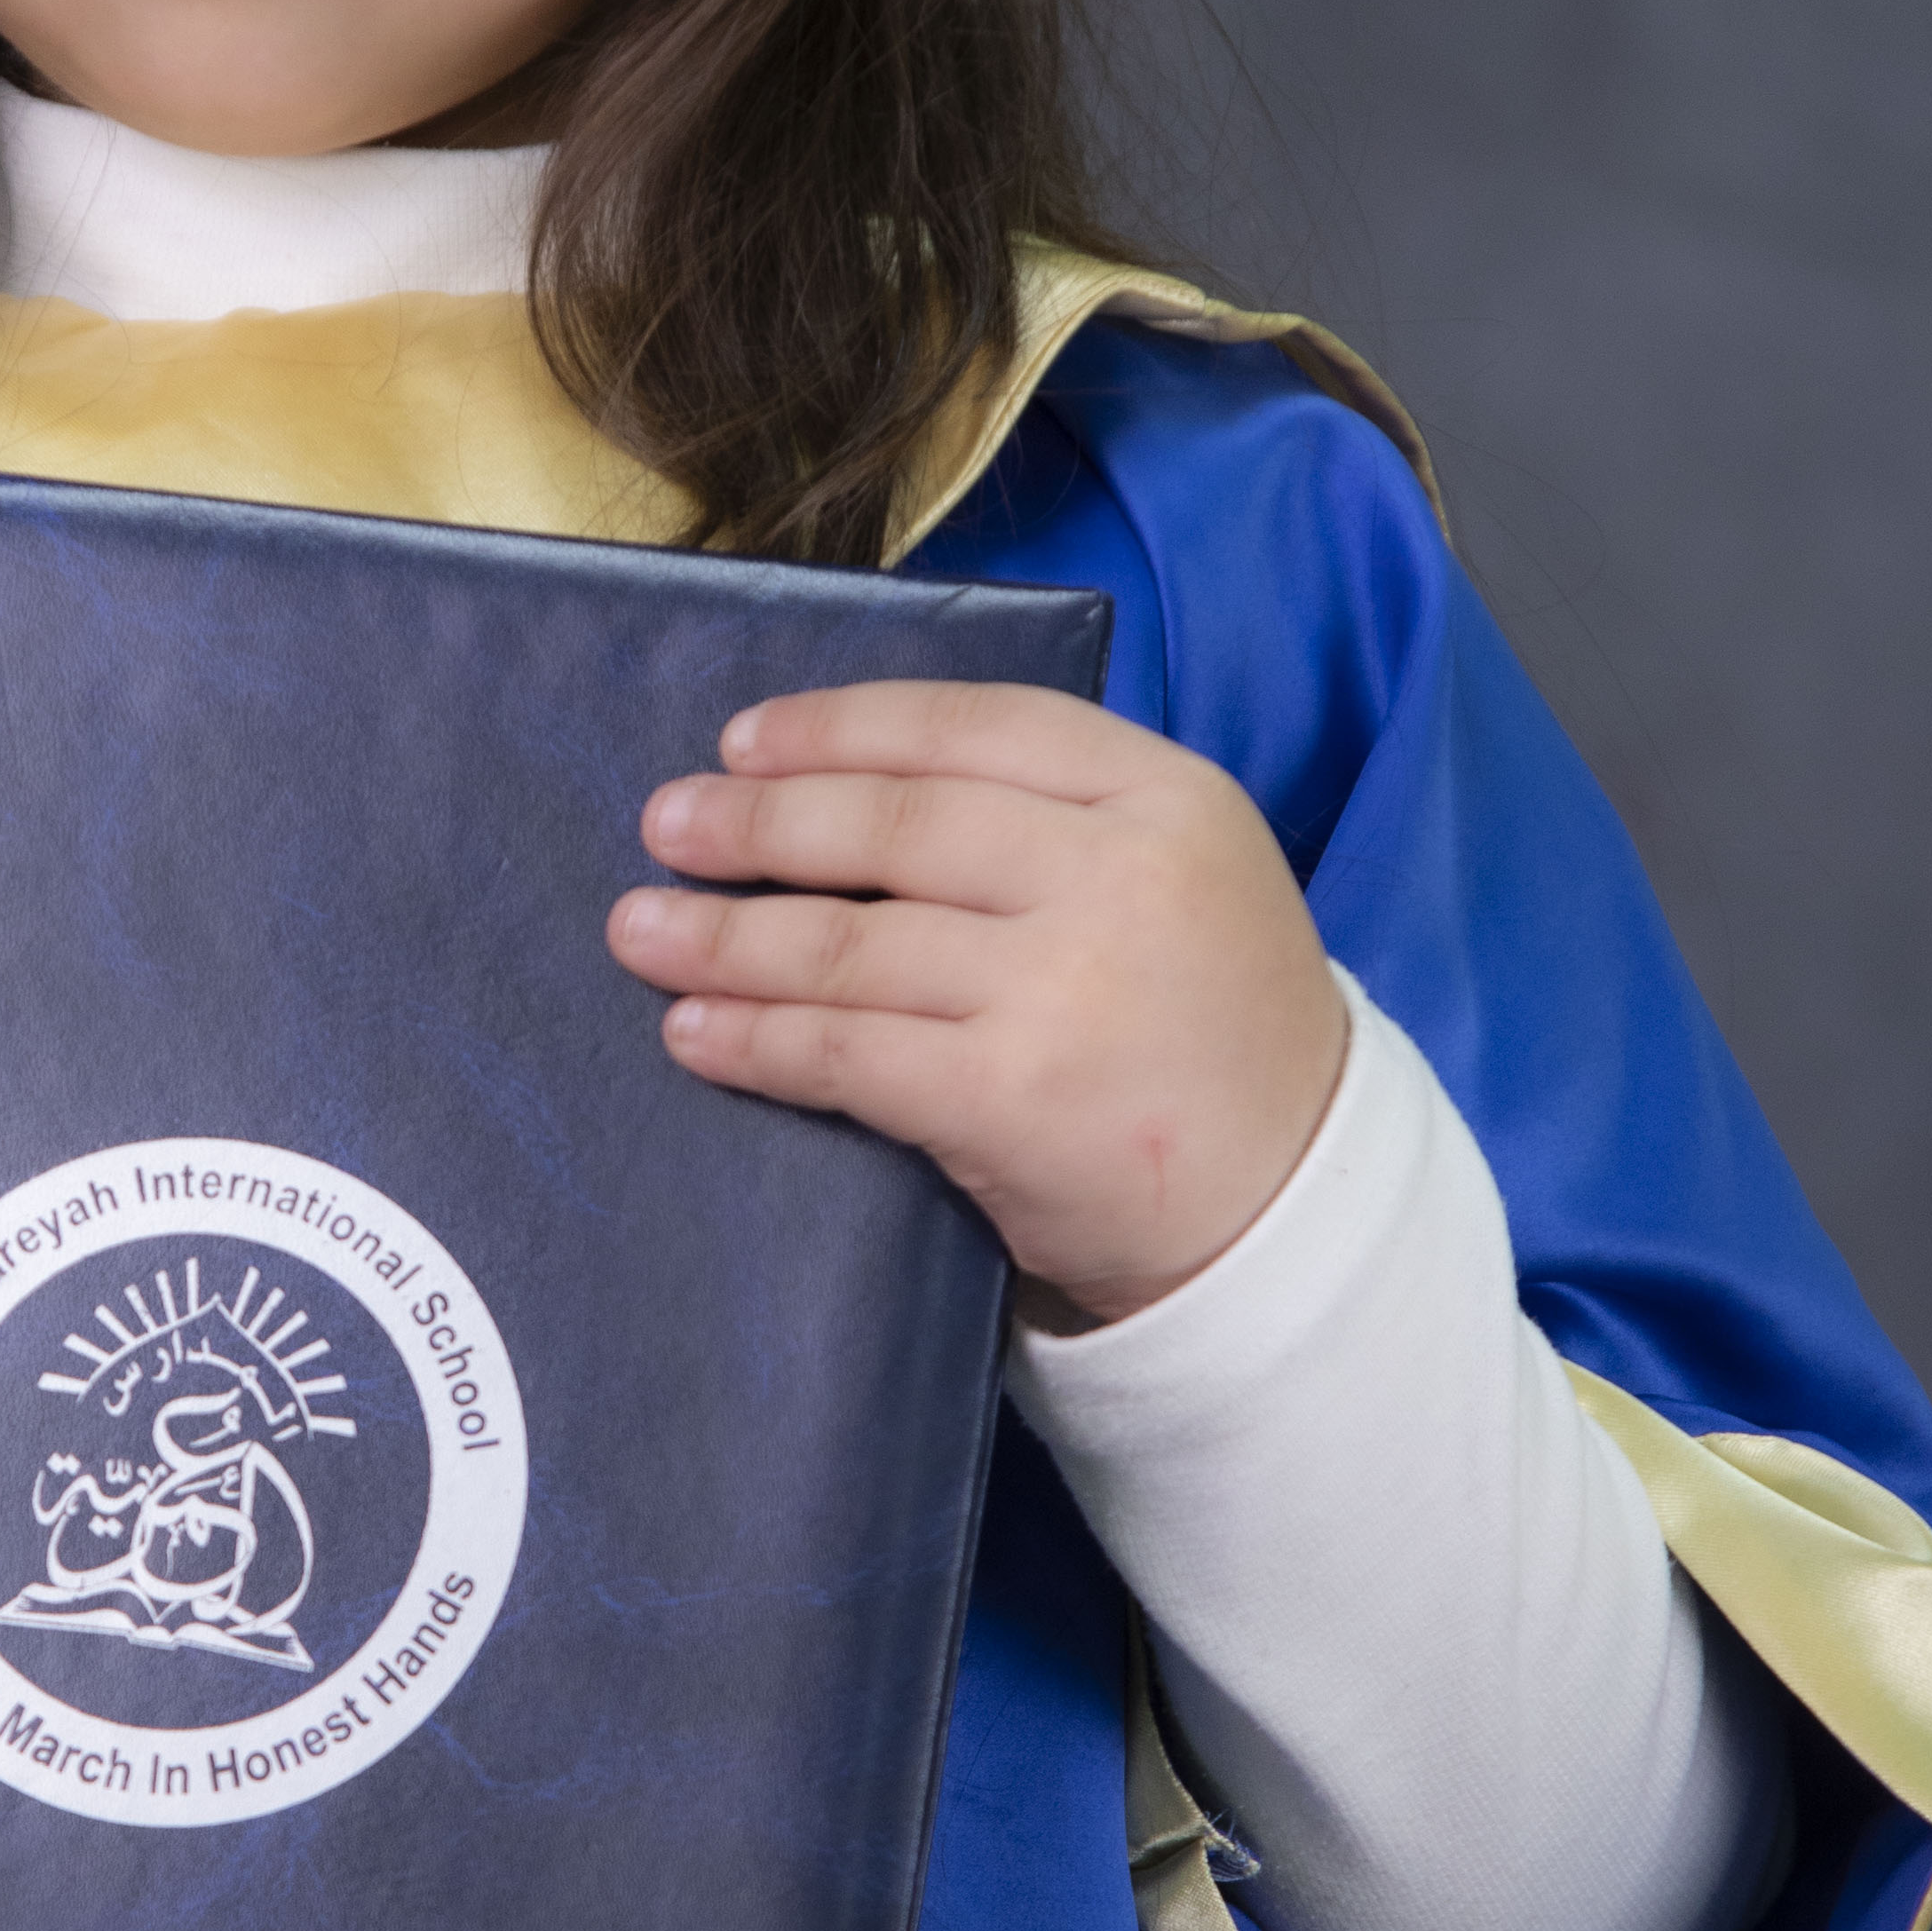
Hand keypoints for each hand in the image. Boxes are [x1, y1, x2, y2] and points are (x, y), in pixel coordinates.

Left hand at [607, 678, 1346, 1328]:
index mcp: (1167, 796)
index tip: (745, 739)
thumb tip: (847, 782)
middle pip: (896, 824)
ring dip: (724, 934)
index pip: (976, 726)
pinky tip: (694, 1030)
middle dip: (761, 820)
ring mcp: (1064, 990)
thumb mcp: (1182, 871)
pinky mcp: (1008, 1100)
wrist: (1291, 1204)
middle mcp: (1119, 876)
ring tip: (641, 929)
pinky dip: (754, 1038)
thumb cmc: (1209, 1028)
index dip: (844, 726)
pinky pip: (843, 1052)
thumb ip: (1058, 815)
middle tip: (666, 824)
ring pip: (850, 939)